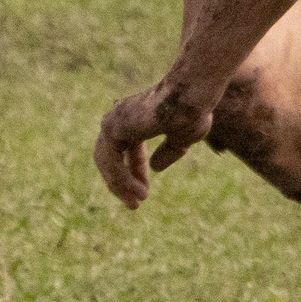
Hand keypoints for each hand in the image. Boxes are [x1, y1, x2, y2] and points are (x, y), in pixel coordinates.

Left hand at [92, 70, 222, 208]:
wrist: (192, 97)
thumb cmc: (192, 111)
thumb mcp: (182, 138)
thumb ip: (167, 152)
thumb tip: (155, 169)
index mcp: (135, 118)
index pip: (125, 150)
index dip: (134, 172)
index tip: (143, 192)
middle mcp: (120, 117)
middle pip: (111, 157)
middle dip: (121, 182)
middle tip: (134, 204)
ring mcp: (114, 121)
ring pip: (107, 162)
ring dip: (120, 185)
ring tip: (136, 202)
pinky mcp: (113, 128)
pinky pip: (111, 162)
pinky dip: (121, 179)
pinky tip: (137, 192)